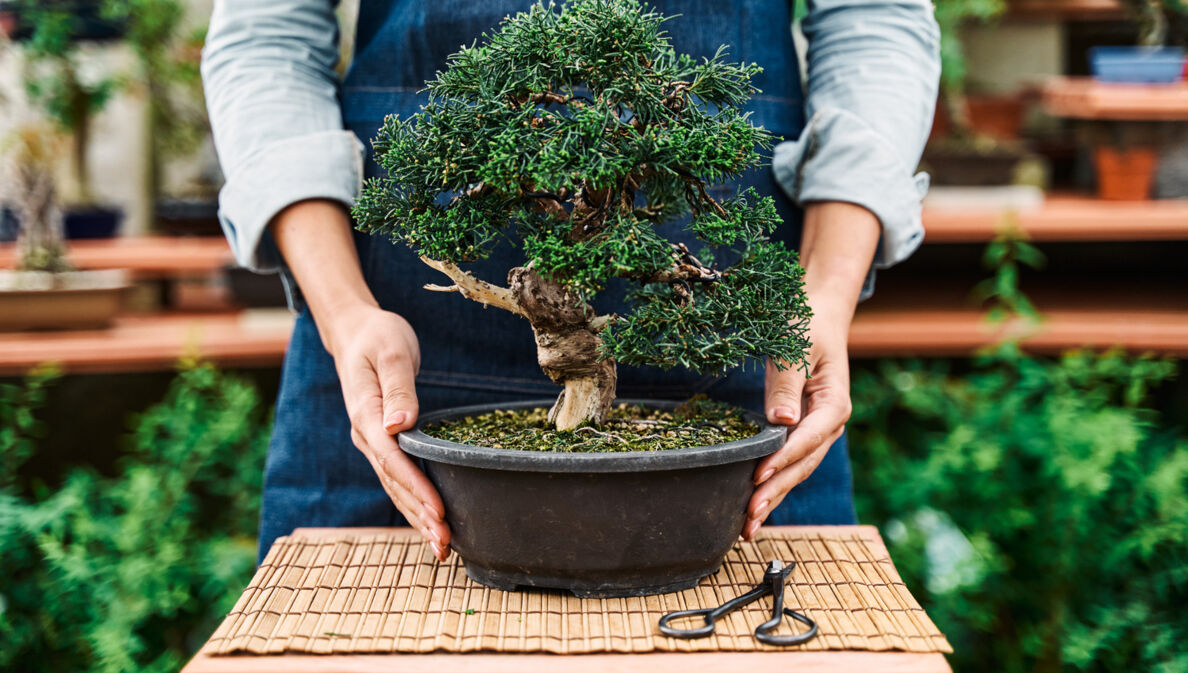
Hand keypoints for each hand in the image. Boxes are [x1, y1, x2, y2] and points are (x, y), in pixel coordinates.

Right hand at [325, 304, 451, 559]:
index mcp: (366, 413)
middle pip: (394, 482)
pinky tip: (431, 521)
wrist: (356, 332)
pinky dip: (414, 502)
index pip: (392, 458)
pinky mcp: (381, 442)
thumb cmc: (377, 336)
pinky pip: (398, 478)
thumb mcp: (391, 351)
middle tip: (445, 544)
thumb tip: (398, 424)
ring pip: (395, 487)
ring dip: (417, 517)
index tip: (438, 511)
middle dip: (420, 515)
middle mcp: (365, 434)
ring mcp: (371, 441)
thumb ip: (397, 387)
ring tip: (442, 546)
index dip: (416, 487)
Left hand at [742, 321, 851, 539]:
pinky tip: (754, 509)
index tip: (758, 475)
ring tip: (748, 526)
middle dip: (775, 491)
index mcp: (834, 404)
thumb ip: (787, 383)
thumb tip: (782, 420)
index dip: (783, 458)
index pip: (808, 438)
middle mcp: (829, 425)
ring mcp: (817, 434)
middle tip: (749, 516)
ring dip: (772, 498)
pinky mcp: (802, 435)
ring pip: (795, 472)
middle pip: (802, 464)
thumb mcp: (797, 346)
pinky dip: (771, 486)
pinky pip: (787, 464)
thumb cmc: (807, 326)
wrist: (819, 318)